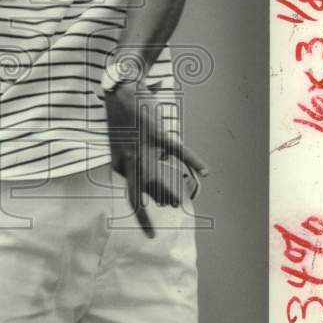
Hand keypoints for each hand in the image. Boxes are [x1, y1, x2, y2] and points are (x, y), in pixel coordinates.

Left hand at [104, 83, 208, 237]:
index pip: (131, 189)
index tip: (154, 211)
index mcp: (118, 161)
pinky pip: (178, 151)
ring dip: (168, 192)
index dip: (144, 201)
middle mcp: (128, 158)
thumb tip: (151, 176)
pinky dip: (193, 161)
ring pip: (157, 178)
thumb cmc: (122, 116)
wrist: (121, 88)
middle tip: (152, 233)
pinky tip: (205, 171)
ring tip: (176, 202)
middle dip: (143, 216)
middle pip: (137, 193)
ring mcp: (142, 146)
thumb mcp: (119, 143)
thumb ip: (130, 160)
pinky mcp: (156, 133)